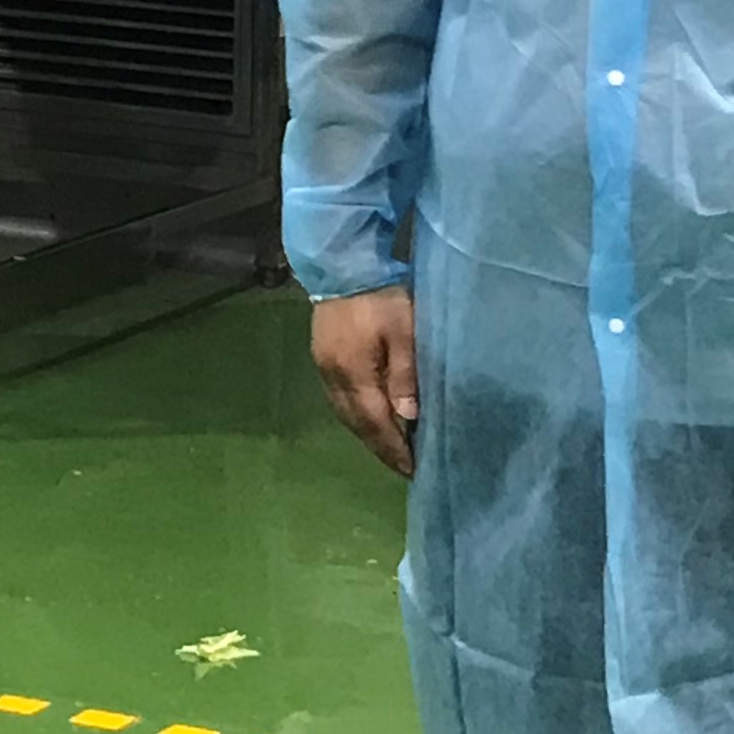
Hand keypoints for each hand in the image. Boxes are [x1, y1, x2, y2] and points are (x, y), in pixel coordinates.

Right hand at [310, 286, 419, 479]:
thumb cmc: (381, 298)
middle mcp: (332, 375)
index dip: (392, 447)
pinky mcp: (322, 356)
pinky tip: (369, 417)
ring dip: (367, 433)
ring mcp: (323, 366)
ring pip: (344, 413)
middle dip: (379, 447)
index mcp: (353, 372)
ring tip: (389, 447)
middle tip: (403, 465)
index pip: (374, 421)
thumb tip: (407, 416)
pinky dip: (356, 415)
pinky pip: (339, 399)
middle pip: (356, 422)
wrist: (342, 264)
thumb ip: (405, 374)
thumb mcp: (404, 331)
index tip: (412, 469)